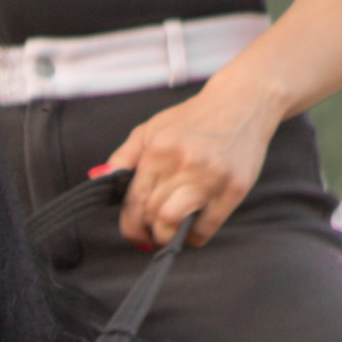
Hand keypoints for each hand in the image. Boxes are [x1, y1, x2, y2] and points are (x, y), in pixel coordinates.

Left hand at [99, 74, 281, 247]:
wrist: (242, 103)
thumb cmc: (193, 120)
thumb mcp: (152, 129)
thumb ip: (123, 157)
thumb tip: (99, 180)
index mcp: (159, 150)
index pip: (134, 201)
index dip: (130, 225)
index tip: (134, 231)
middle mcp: (183, 164)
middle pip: (152, 216)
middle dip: (147, 230)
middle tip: (151, 231)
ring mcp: (210, 177)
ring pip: (174, 225)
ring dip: (167, 237)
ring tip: (168, 231)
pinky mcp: (234, 189)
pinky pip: (205, 230)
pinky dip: (192, 237)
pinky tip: (190, 227)